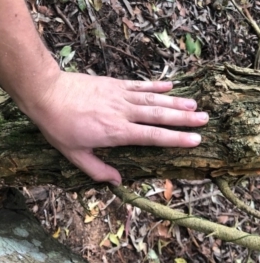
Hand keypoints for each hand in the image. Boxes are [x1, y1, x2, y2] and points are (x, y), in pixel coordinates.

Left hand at [29, 71, 208, 185]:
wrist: (48, 94)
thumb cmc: (60, 126)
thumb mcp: (74, 154)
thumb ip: (97, 169)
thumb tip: (118, 182)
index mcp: (116, 132)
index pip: (153, 136)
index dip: (175, 138)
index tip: (195, 139)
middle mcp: (124, 112)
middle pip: (159, 115)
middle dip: (184, 118)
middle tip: (205, 118)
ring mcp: (121, 95)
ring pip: (154, 99)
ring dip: (175, 101)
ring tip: (195, 104)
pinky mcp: (116, 84)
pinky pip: (140, 84)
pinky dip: (156, 85)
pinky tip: (170, 85)